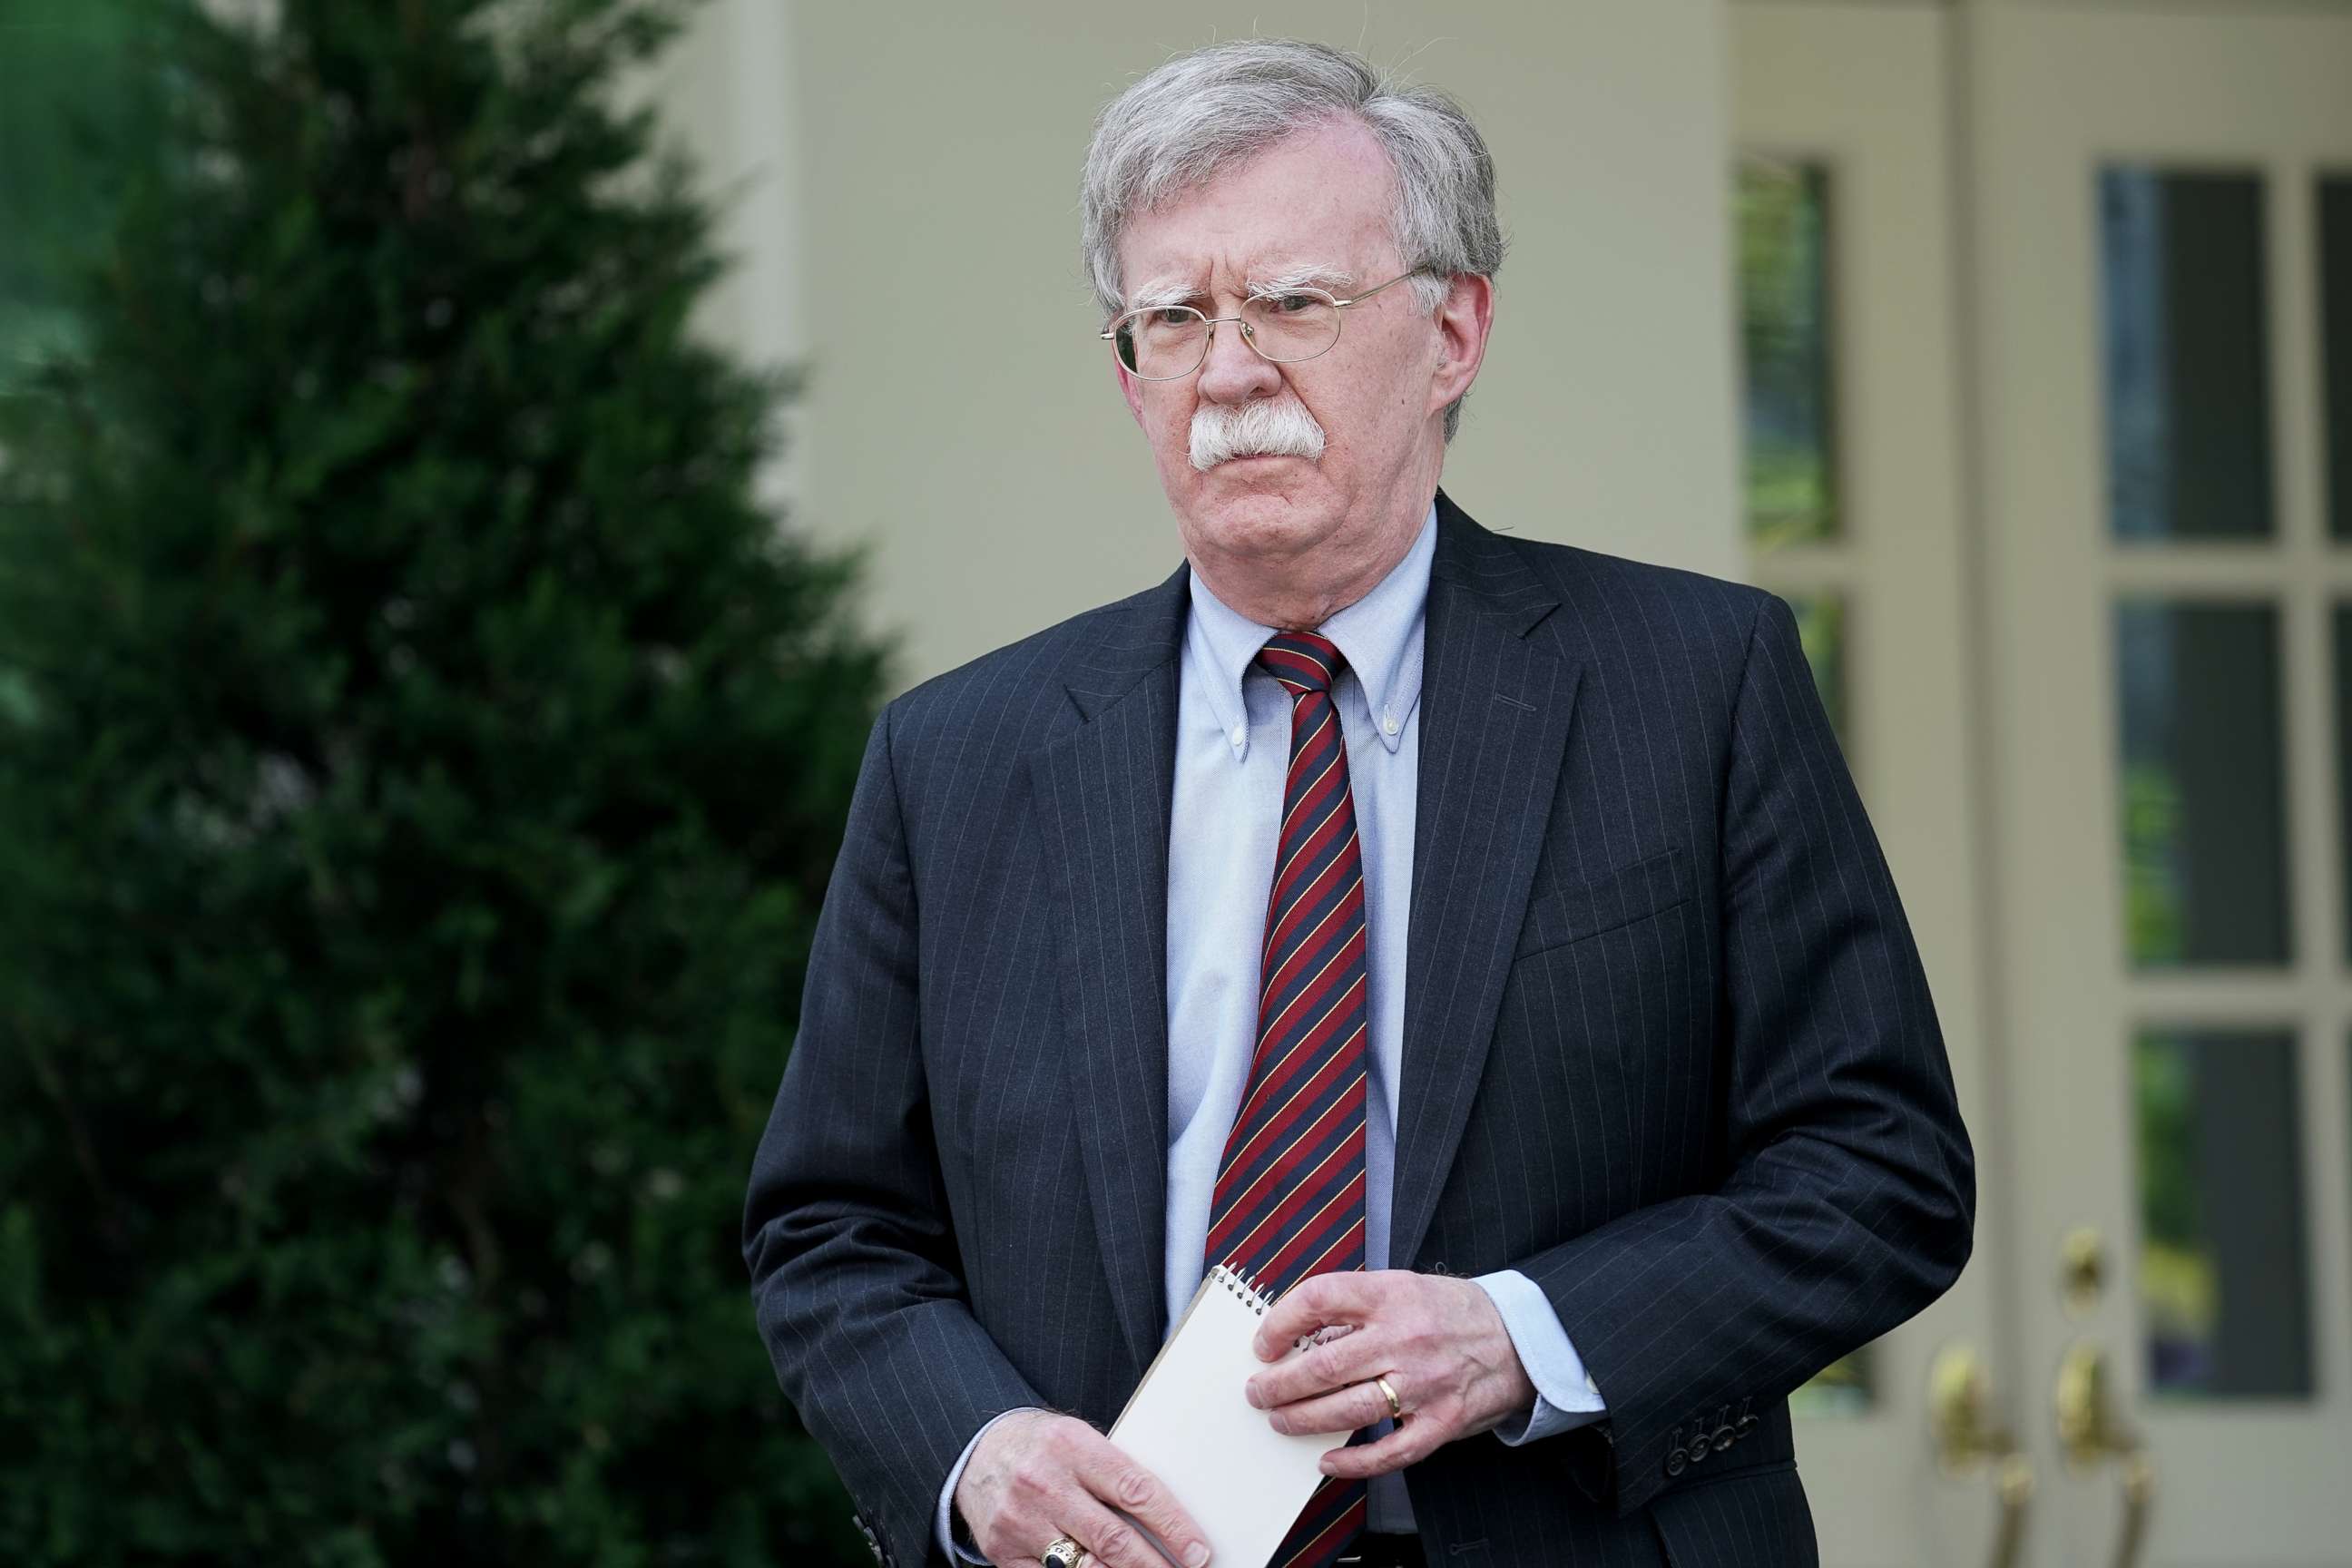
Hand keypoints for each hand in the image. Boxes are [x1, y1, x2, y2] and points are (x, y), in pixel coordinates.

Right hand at [954, 1408, 1213, 1567]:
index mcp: (1073, 1446)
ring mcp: (1021, 1521)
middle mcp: (1045, 1483)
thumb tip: (1170, 1518)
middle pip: (1114, 1539)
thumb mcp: (1079, 1439)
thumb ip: (1115, 1473)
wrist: (976, 1449)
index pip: (1136, 1491)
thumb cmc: (1042, 1446)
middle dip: (1156, 1566)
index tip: (1199, 1551)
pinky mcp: (1002, 1551)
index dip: (1174, 1526)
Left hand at [1243, 1269, 1537, 1479]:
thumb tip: (1298, 1340)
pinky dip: (1353, 1462)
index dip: (1281, 1322)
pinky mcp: (1442, 1421)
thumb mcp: (1402, 1288)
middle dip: (1279, 1384)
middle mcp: (1405, 1337)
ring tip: (1280, 1420)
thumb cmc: (1450, 1311)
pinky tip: (1328, 1460)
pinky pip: (1390, 1451)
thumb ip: (1354, 1309)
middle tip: (1258, 1392)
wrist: (1518, 1337)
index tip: (1264, 1343)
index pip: (1320, 1299)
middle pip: (1325, 1365)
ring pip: (1348, 1410)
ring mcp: (1425, 1383)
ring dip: (1304, 1419)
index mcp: (1391, 1295)